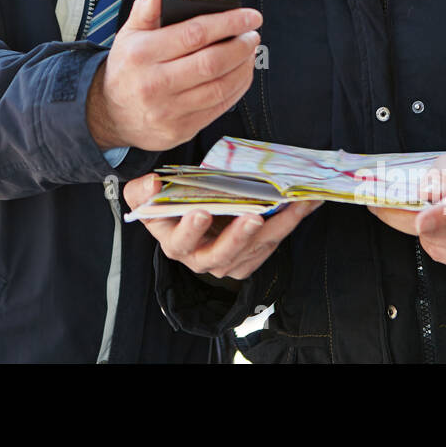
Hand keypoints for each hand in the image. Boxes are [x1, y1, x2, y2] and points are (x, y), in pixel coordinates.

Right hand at [86, 0, 261, 153]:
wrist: (112, 115)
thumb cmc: (126, 70)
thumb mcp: (128, 35)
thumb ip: (146, 10)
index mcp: (142, 55)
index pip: (194, 34)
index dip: (228, 23)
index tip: (247, 16)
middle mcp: (154, 84)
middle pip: (211, 62)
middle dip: (240, 45)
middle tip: (252, 34)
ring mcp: (168, 110)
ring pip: (220, 87)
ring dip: (243, 67)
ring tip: (249, 52)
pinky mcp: (181, 129)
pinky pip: (219, 108)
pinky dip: (238, 88)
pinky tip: (241, 74)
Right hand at [125, 173, 321, 280]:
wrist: (187, 217)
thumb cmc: (168, 206)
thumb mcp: (146, 197)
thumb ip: (142, 192)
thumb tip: (152, 183)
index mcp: (173, 242)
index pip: (179, 240)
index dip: (189, 229)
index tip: (200, 212)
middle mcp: (199, 258)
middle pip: (220, 254)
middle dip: (237, 236)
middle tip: (253, 216)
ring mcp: (226, 263)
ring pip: (253, 250)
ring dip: (276, 227)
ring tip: (292, 205)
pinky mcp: (247, 262)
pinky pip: (270, 246)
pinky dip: (288, 225)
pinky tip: (303, 206)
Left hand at [368, 153, 445, 272]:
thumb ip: (437, 175)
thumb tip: (426, 195)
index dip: (439, 216)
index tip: (420, 222)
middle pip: (444, 229)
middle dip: (422, 220)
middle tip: (421, 208)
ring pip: (439, 245)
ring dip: (429, 232)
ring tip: (442, 217)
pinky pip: (444, 256)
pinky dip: (438, 244)